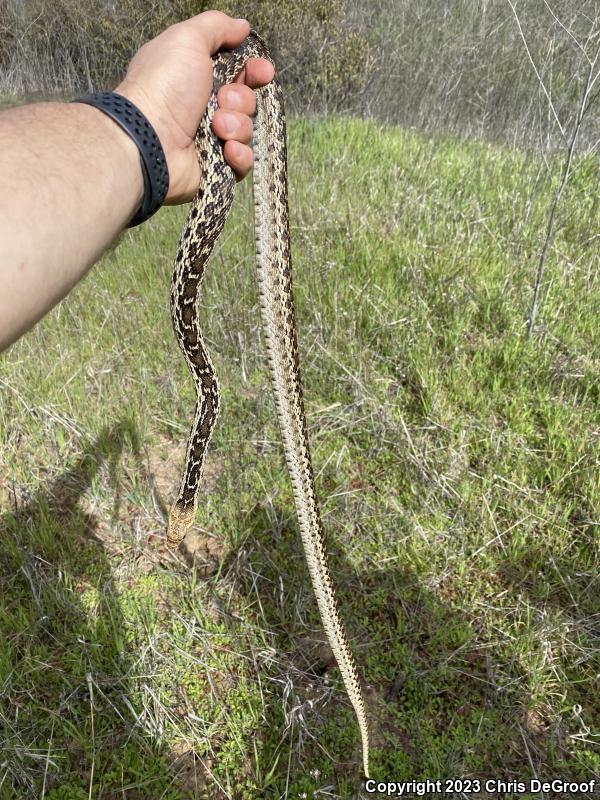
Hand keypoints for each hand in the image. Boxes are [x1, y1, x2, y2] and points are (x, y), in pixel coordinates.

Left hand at [115, 11, 274, 203]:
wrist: (150, 138)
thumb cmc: (164, 85)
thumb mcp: (187, 39)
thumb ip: (216, 26)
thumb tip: (242, 26)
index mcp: (198, 77)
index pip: (239, 72)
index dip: (255, 71)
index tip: (263, 71)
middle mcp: (204, 107)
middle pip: (246, 101)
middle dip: (241, 99)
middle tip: (223, 100)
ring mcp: (210, 139)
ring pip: (246, 131)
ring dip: (236, 125)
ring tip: (216, 126)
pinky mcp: (215, 168)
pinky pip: (243, 163)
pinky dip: (239, 155)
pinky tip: (225, 149)